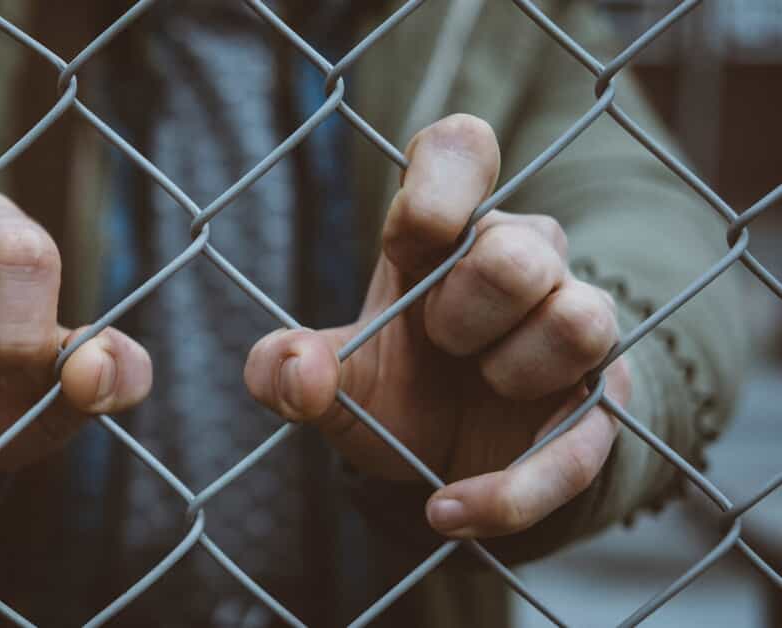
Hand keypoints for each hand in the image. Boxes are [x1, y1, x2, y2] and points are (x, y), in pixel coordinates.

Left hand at [244, 114, 628, 538]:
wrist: (444, 463)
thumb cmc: (394, 387)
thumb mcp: (328, 382)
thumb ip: (284, 368)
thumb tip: (296, 368)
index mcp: (442, 235)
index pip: (462, 152)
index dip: (445, 177)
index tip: (419, 230)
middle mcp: (518, 261)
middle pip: (520, 246)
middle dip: (464, 305)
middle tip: (439, 340)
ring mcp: (569, 326)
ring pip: (579, 317)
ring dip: (512, 369)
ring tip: (477, 386)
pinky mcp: (598, 404)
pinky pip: (583, 440)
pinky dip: (511, 487)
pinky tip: (448, 509)